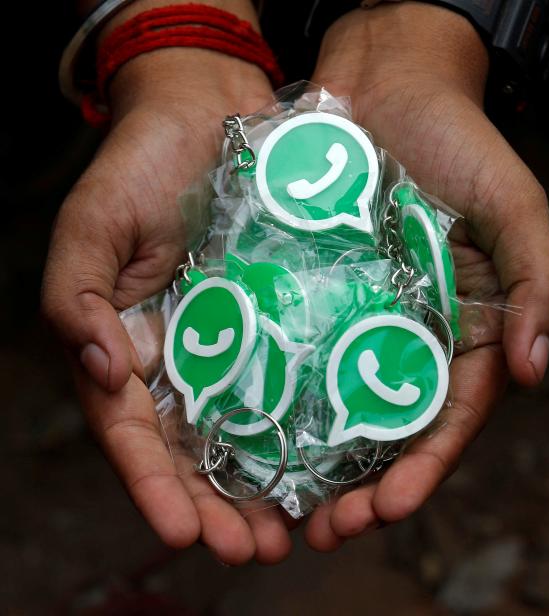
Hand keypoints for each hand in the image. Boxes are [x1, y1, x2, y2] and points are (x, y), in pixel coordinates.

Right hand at [42, 2, 293, 563]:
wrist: (205, 112)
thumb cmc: (141, 165)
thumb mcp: (93, 225)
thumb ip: (76, 297)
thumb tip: (104, 372)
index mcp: (129, 347)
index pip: (135, 435)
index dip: (155, 487)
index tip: (187, 532)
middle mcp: (183, 356)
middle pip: (196, 451)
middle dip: (221, 506)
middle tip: (256, 549)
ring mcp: (235, 339)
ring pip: (249, 428)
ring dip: (268, 483)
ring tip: (297, 528)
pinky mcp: (281, 315)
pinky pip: (293, 377)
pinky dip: (305, 422)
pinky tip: (331, 458)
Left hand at [304, 3, 548, 549]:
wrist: (387, 88)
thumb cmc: (456, 143)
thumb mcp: (511, 207)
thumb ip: (535, 283)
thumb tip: (536, 370)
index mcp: (466, 327)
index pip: (450, 414)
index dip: (424, 467)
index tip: (390, 509)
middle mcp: (410, 333)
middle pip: (390, 427)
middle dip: (363, 486)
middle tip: (326, 531)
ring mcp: (359, 316)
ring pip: (339, 404)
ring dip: (316, 463)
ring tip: (286, 510)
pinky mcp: (313, 292)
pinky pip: (297, 352)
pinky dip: (282, 399)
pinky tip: (255, 437)